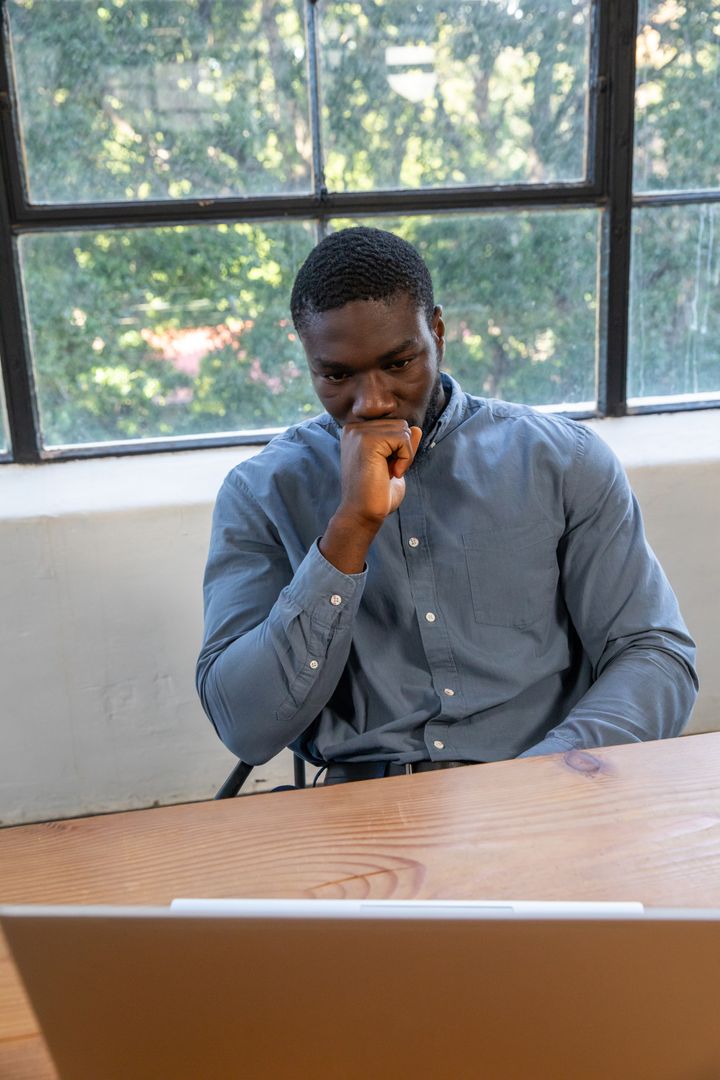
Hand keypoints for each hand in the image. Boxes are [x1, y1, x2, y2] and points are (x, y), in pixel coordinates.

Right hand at [319, 420, 421, 573]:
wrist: (363, 513)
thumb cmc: (377, 493)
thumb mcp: (394, 464)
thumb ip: (403, 445)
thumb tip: (417, 428)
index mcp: (356, 433)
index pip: (393, 425)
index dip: (399, 448)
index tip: (386, 468)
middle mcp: (354, 428)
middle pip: (399, 424)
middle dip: (404, 449)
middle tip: (390, 471)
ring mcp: (359, 432)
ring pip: (403, 429)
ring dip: (405, 454)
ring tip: (390, 472)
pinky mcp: (367, 440)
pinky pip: (403, 438)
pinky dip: (406, 458)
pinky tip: (392, 473)